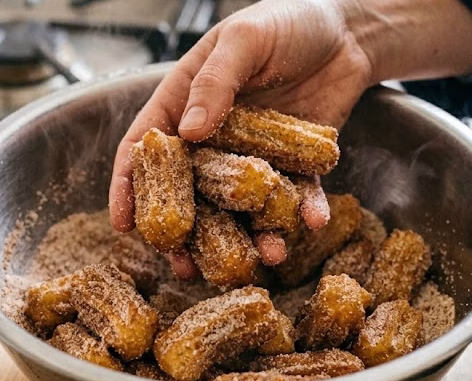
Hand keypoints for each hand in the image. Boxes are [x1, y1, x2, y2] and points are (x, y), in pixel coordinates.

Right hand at [109, 0, 471, 278]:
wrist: (348, 31)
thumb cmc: (286, 22)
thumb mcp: (244, 40)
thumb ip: (215, 83)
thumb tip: (188, 132)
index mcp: (185, 103)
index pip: (146, 149)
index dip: (129, 186)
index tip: (123, 224)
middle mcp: (213, 137)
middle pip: (188, 192)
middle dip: (186, 233)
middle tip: (183, 265)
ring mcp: (252, 155)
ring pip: (240, 206)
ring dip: (246, 236)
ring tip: (259, 258)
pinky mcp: (293, 164)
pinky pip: (295, 196)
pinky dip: (303, 212)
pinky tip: (312, 223)